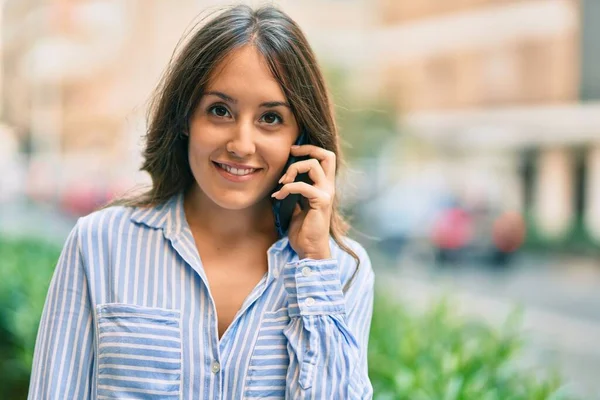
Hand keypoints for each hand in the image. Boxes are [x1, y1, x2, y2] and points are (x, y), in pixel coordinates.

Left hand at [271, 144, 334, 259]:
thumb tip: (282, 181)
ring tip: (282, 182)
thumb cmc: (303, 231)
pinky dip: (287, 188)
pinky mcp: (321, 202)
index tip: (292, 152)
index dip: (310, 149)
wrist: (309, 250)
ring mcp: (326, 193)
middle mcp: (328, 187)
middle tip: (291, 153)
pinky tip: (278, 196)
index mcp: (323, 186)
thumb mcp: (297, 206)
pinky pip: (302, 186)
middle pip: (327, 155)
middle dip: (307, 149)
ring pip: (313, 165)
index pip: (325, 158)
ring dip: (293, 169)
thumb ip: (295, 192)